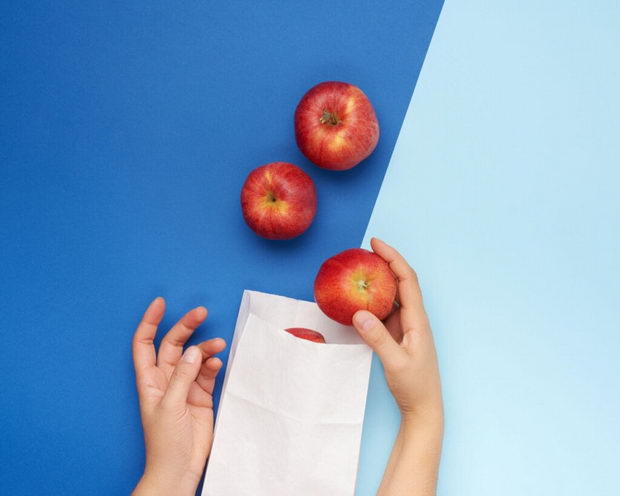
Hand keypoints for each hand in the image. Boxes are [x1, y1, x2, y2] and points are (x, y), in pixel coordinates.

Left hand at [131, 298, 225, 495]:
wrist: (180, 469)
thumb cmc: (164, 442)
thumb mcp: (170, 406)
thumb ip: (182, 376)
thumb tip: (194, 350)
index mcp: (149, 380)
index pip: (144, 343)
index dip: (150, 322)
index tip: (161, 303)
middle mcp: (166, 379)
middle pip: (174, 344)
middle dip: (186, 327)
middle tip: (201, 312)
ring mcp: (185, 386)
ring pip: (194, 356)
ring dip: (205, 348)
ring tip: (218, 345)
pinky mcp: (202, 395)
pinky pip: (207, 371)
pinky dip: (213, 364)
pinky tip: (217, 363)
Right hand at [352, 238, 441, 421]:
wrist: (423, 406)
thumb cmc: (415, 385)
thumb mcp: (395, 362)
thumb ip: (378, 338)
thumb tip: (358, 313)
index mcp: (418, 320)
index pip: (407, 280)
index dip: (393, 258)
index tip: (375, 244)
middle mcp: (414, 318)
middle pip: (401, 281)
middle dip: (385, 262)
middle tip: (363, 251)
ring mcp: (406, 326)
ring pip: (393, 295)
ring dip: (379, 280)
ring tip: (360, 269)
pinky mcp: (398, 334)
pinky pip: (385, 310)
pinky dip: (374, 299)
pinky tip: (360, 299)